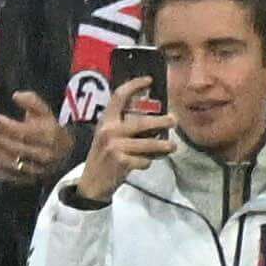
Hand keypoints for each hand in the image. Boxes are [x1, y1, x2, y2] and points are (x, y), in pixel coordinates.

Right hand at [67, 83, 161, 202]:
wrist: (91, 184)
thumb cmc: (103, 158)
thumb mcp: (107, 137)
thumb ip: (123, 125)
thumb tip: (152, 117)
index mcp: (106, 122)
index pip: (119, 97)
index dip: (134, 85)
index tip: (149, 80)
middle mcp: (109, 132)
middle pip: (142, 122)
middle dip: (162, 122)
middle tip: (174, 121)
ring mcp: (115, 147)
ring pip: (148, 144)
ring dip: (163, 146)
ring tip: (172, 147)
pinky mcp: (121, 162)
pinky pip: (144, 160)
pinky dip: (147, 162)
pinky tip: (144, 163)